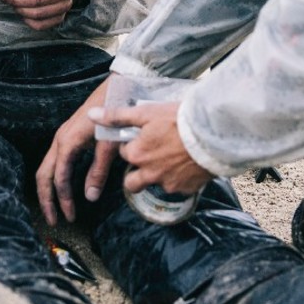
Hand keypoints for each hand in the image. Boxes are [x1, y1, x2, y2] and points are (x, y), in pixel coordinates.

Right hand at [36, 75, 122, 224]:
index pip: (59, 178)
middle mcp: (60, 139)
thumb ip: (99, 171)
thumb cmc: (115, 114)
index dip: (63, 200)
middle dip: (46, 199)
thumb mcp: (110, 144)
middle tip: (53, 221)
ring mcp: (63, 137)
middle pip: (43, 175)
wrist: (118, 88)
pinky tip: (64, 187)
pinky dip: (55, 178)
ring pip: (47, 168)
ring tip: (56, 210)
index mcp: (68, 142)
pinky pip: (55, 161)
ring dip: (49, 190)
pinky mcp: (69, 136)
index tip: (70, 217)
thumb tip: (89, 196)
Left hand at [90, 100, 212, 196]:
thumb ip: (117, 116)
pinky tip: (187, 165)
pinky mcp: (185, 190)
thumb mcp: (145, 113)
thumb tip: (91, 115)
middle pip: (132, 182)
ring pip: (155, 184)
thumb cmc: (179, 120)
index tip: (143, 138)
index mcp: (137, 154)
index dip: (133, 146)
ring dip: (158, 176)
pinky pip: (176, 188)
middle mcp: (148, 173)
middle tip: (151, 158)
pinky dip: (178, 180)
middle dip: (136, 173)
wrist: (212, 135)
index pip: (125, 153)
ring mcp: (167, 184)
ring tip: (172, 159)